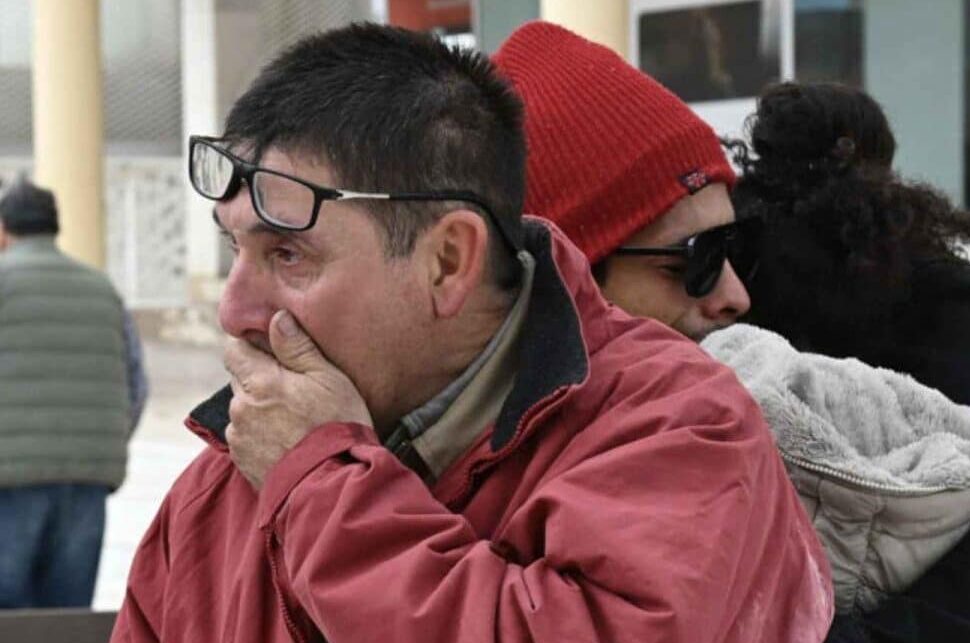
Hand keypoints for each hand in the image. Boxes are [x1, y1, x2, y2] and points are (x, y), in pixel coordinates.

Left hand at [224, 310, 371, 488]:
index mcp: (259, 382)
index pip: (233, 350)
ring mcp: (239, 438)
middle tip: (294, 389)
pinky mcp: (243, 463)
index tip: (273, 352)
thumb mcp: (328, 378)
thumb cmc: (336, 427)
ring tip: (295, 422)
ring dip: (261, 410)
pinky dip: (262, 436)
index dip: (251, 347)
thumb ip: (298, 347)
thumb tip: (276, 319)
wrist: (331, 486)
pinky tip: (289, 442)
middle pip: (241, 381)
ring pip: (244, 411)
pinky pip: (247, 438)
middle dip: (261, 379)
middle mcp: (240, 408)